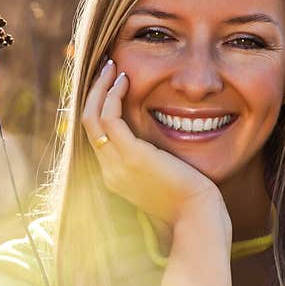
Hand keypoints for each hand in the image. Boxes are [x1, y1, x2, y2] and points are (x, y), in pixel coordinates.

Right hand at [81, 58, 230, 232]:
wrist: (197, 218)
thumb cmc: (189, 201)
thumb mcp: (163, 178)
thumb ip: (152, 162)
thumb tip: (157, 146)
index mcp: (114, 177)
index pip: (95, 136)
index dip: (98, 107)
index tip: (110, 85)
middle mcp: (108, 171)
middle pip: (87, 124)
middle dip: (94, 92)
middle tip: (106, 68)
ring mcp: (116, 165)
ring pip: (91, 117)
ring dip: (100, 88)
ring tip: (112, 67)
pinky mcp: (131, 156)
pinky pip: (109, 117)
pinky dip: (113, 95)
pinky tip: (125, 80)